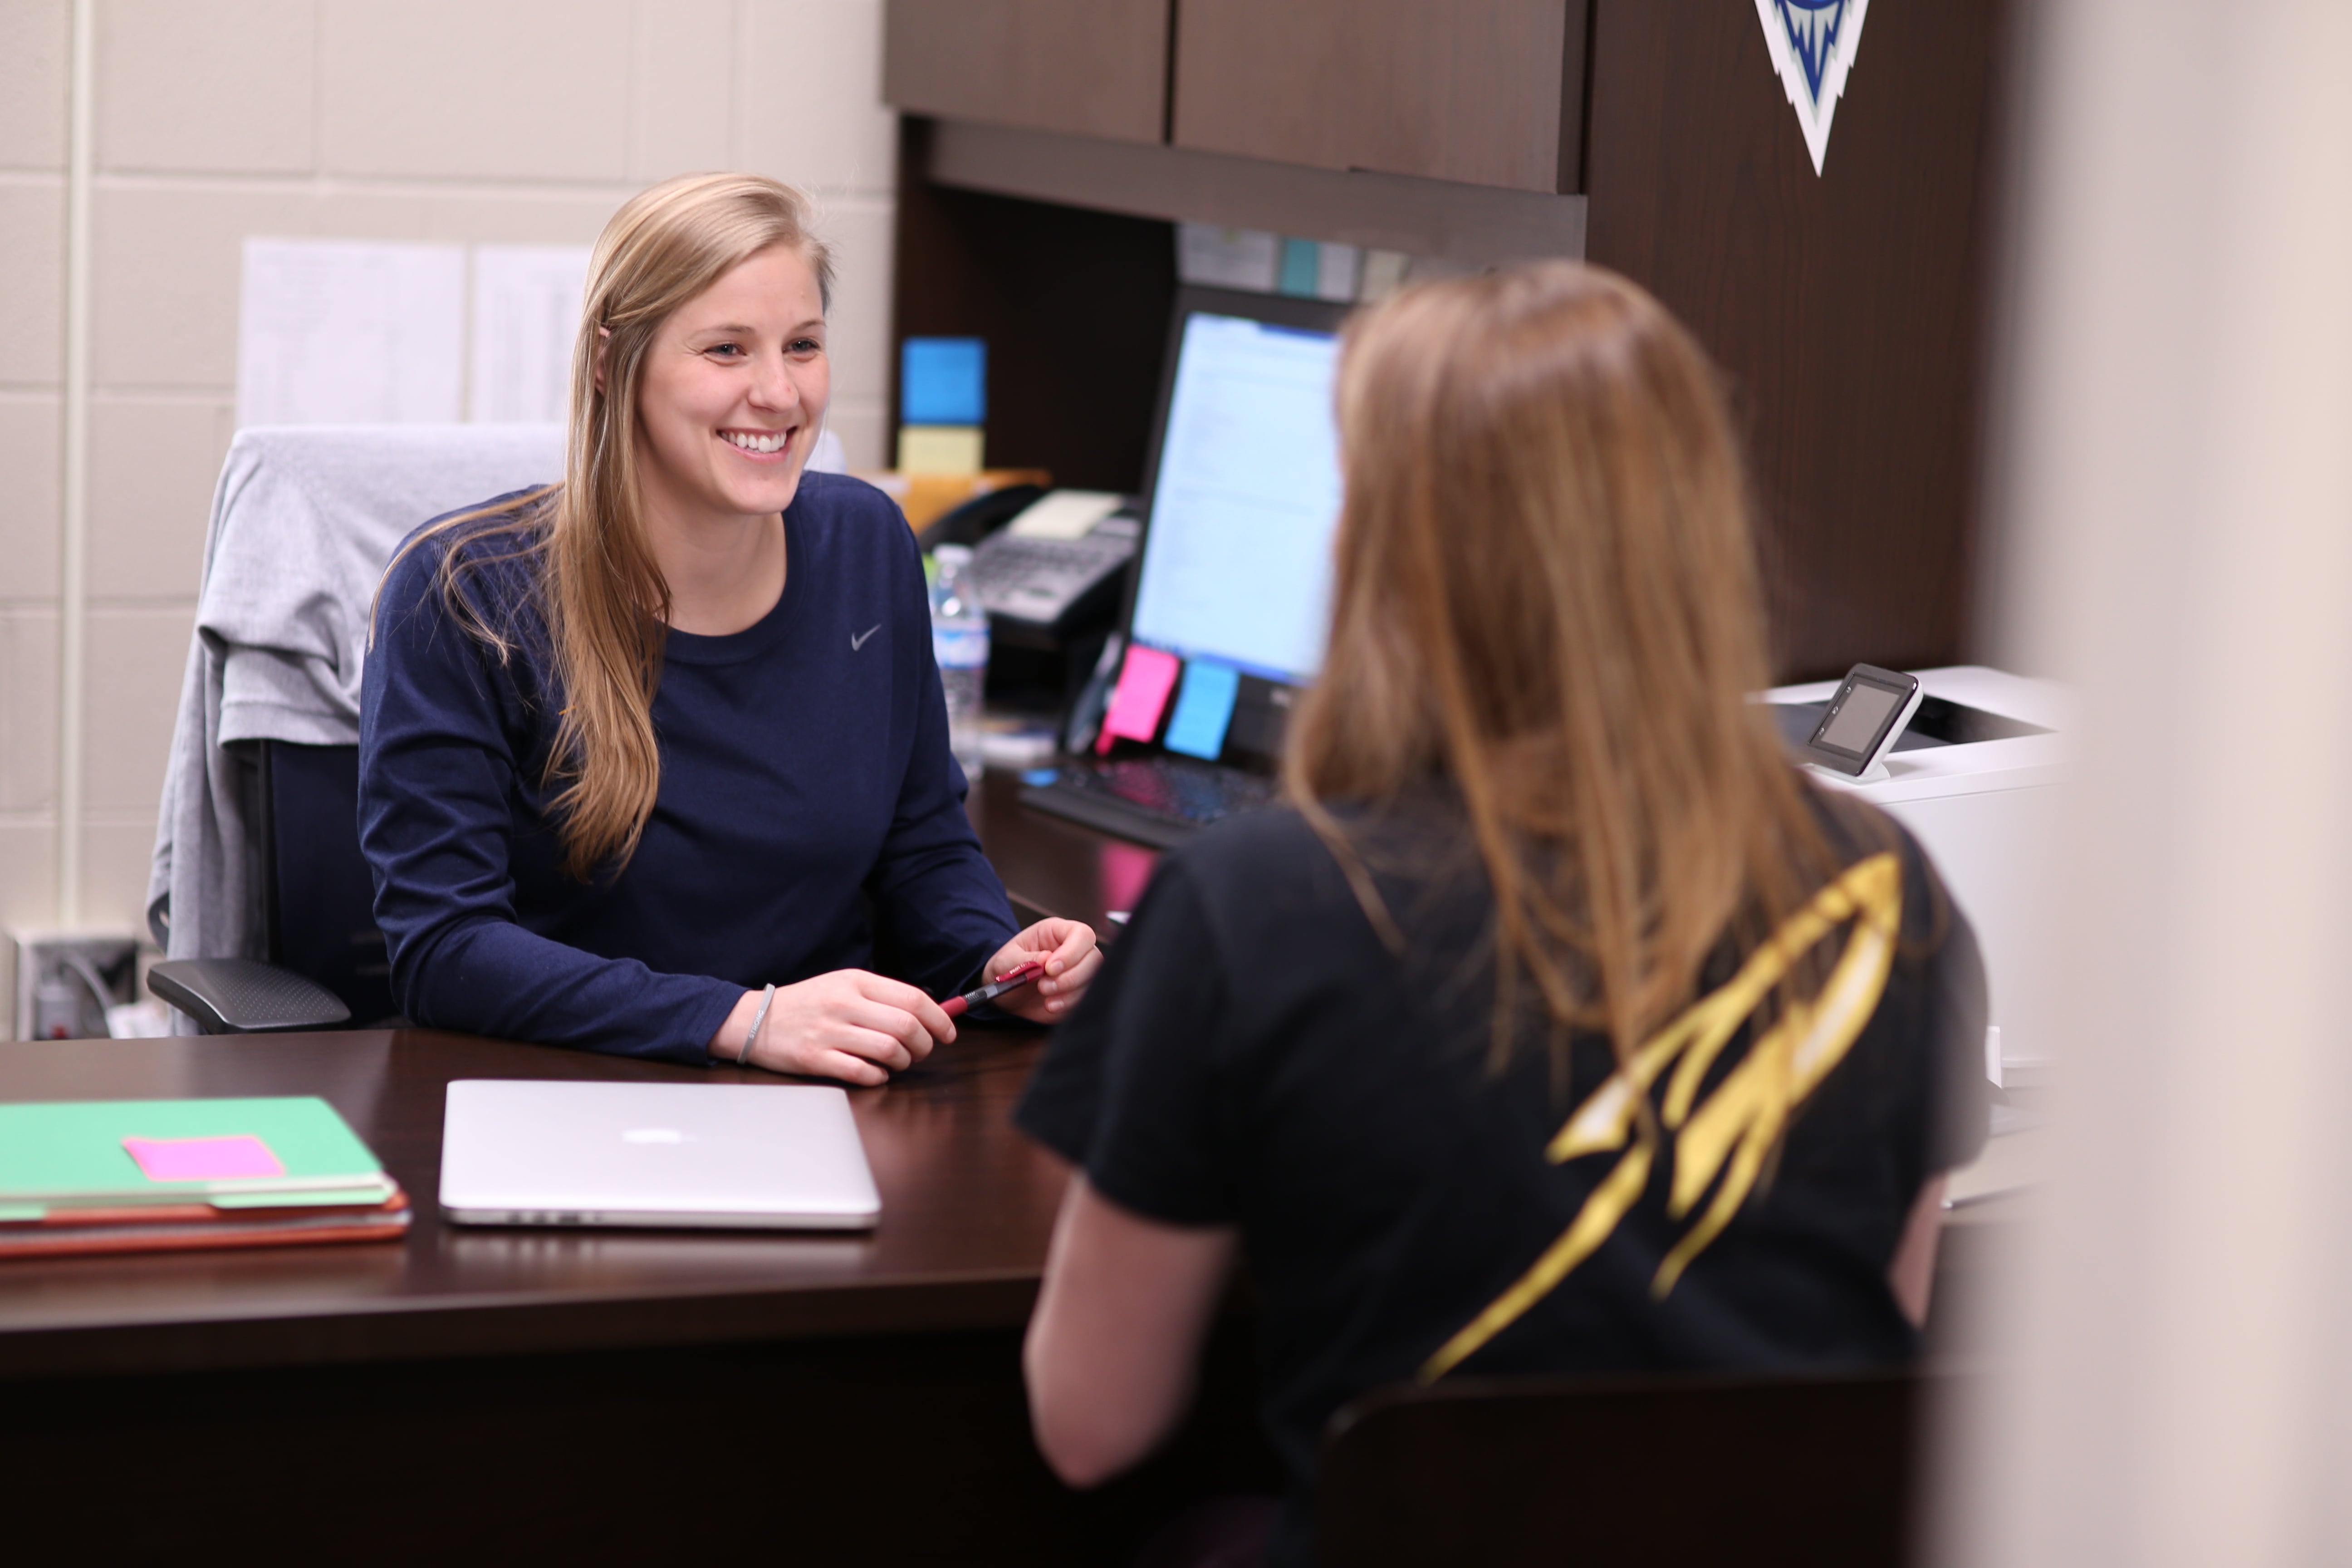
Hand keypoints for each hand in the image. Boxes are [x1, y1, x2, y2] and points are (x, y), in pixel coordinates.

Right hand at [713, 971, 955, 1085]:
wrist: (756, 1020)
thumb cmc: (809, 1004)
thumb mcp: (844, 985)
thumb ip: (882, 997)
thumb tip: (928, 1014)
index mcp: (855, 982)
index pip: (913, 999)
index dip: (939, 1019)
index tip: (947, 1033)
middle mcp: (844, 1004)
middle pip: (906, 1026)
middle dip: (924, 1044)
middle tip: (921, 1051)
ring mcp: (829, 1032)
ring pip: (889, 1050)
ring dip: (902, 1062)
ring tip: (897, 1062)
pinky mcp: (815, 1058)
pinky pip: (862, 1072)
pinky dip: (878, 1077)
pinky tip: (875, 1073)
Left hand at [983, 919, 1100, 1023]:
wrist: (1006, 993)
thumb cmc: (1006, 969)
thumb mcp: (1005, 961)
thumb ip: (1023, 959)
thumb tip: (1045, 958)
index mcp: (1057, 933)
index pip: (1081, 934)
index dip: (1072, 951)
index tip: (1050, 969)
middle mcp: (1074, 951)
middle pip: (1094, 959)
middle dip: (1071, 977)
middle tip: (1043, 986)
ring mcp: (1079, 973)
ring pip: (1094, 981)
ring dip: (1069, 993)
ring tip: (1045, 997)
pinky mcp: (1078, 994)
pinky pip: (1086, 1000)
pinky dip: (1069, 1006)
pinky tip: (1051, 1006)